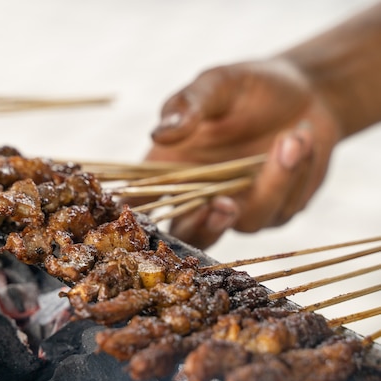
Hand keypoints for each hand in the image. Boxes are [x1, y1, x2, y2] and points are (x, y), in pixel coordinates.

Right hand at [146, 58, 341, 248]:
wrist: (307, 92)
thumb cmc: (249, 86)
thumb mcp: (217, 84)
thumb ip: (189, 106)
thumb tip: (162, 132)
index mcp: (170, 166)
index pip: (141, 198)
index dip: (136, 216)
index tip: (145, 217)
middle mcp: (198, 194)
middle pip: (187, 234)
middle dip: (204, 226)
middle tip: (224, 205)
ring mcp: (236, 208)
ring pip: (245, 222)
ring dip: (273, 181)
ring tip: (294, 137)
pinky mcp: (272, 211)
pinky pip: (281, 208)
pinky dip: (296, 173)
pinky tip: (302, 140)